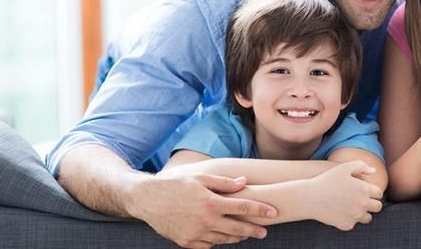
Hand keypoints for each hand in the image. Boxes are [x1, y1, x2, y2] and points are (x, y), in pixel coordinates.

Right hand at [129, 171, 276, 247]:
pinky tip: (222, 236)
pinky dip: (217, 241)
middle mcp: (205, 220)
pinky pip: (208, 245)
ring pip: (224, 239)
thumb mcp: (200, 178)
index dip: (260, 210)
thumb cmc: (175, 185)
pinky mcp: (186, 242)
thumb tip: (244, 183)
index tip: (273, 212)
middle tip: (264, 231)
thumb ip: (224, 182)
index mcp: (211, 202)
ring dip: (236, 237)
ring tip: (244, 234)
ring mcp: (195, 233)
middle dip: (254, 230)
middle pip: (237, 228)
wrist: (147, 199)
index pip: (243, 207)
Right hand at [307, 161, 383, 230]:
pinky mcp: (347, 225)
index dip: (372, 192)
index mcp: (364, 189)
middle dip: (372, 203)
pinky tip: (341, 212)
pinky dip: (349, 218)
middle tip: (361, 200)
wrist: (310, 198)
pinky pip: (354, 223)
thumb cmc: (327, 180)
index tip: (365, 191)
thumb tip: (373, 171)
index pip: (379, 193)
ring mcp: (355, 216)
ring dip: (363, 213)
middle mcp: (363, 204)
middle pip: (377, 207)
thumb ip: (361, 166)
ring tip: (353, 207)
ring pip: (368, 217)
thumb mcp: (343, 168)